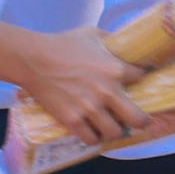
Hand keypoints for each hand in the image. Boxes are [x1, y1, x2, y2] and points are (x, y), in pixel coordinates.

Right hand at [4, 27, 144, 145]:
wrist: (32, 59)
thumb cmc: (62, 44)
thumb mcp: (92, 34)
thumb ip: (111, 40)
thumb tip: (123, 43)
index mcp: (115, 69)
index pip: (142, 79)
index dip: (142, 80)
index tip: (139, 83)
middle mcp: (106, 92)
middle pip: (138, 119)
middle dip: (141, 121)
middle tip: (136, 120)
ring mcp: (89, 108)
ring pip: (115, 133)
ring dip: (115, 131)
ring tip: (111, 126)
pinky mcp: (71, 119)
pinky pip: (90, 139)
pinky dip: (93, 137)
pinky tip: (93, 131)